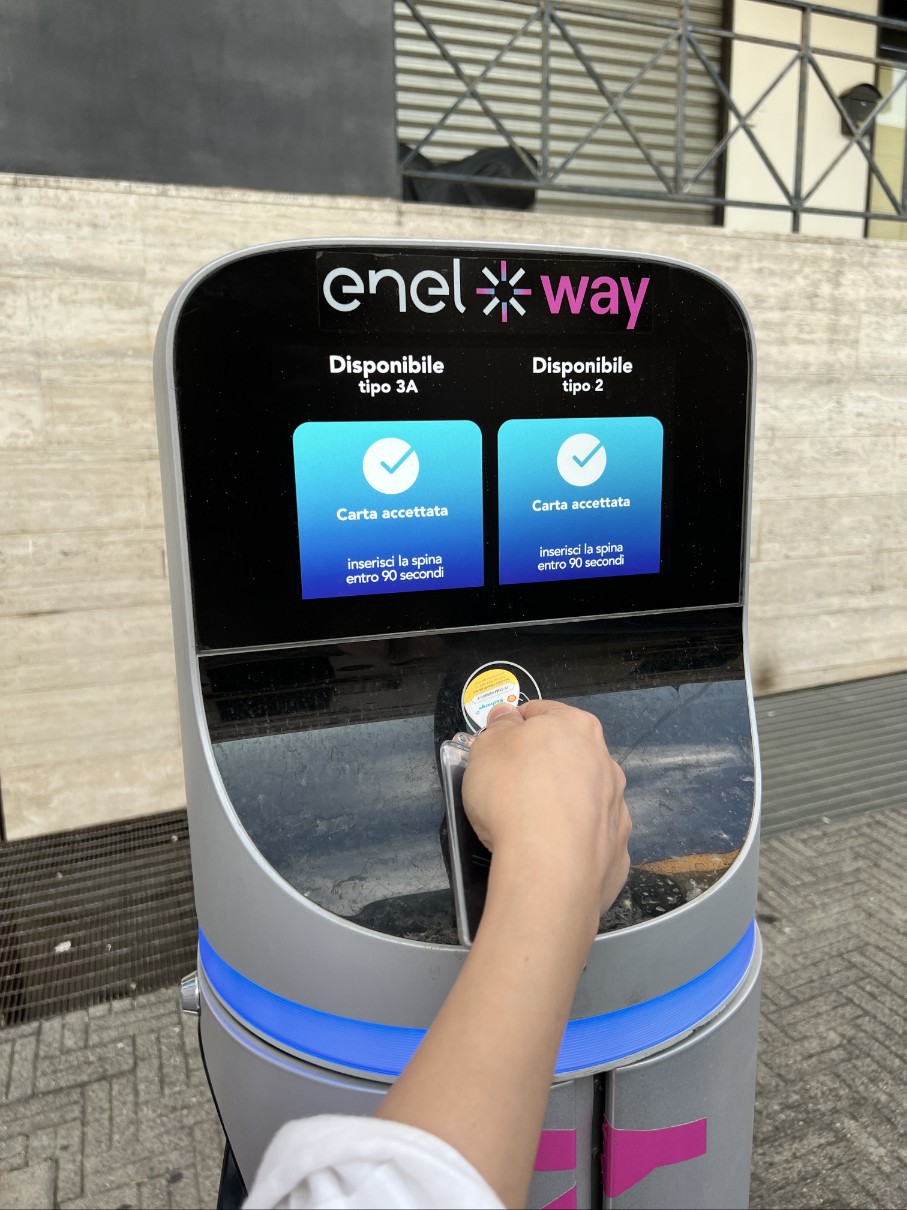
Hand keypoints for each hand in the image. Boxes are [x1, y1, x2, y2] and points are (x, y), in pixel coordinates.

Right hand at [462, 700, 630, 930]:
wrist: (548, 869)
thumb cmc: (513, 794)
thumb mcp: (487, 747)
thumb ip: (498, 727)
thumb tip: (507, 717)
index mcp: (578, 728)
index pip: (541, 713)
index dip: (513, 728)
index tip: (496, 749)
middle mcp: (606, 764)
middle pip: (567, 757)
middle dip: (540, 768)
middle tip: (507, 789)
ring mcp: (617, 810)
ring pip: (583, 799)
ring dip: (560, 806)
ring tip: (528, 828)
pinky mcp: (617, 852)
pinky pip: (589, 840)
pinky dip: (571, 844)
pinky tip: (549, 856)